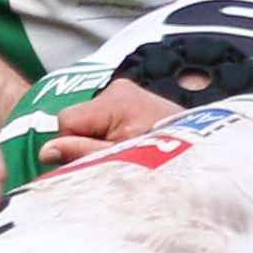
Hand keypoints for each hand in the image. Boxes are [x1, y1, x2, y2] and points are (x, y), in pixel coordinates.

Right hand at [34, 79, 174, 166]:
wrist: (207, 151)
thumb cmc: (168, 158)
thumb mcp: (120, 161)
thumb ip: (82, 155)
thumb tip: (46, 151)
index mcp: (115, 101)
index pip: (66, 122)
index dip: (71, 146)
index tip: (89, 162)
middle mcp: (119, 89)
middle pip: (77, 119)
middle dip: (86, 143)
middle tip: (112, 160)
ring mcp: (128, 92)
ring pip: (90, 120)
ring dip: (99, 139)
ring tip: (126, 153)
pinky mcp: (133, 100)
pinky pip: (106, 118)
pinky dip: (111, 134)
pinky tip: (129, 145)